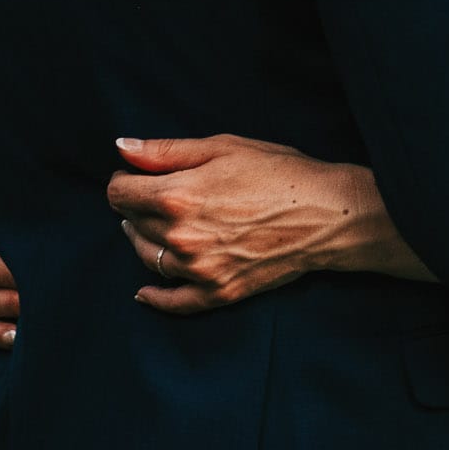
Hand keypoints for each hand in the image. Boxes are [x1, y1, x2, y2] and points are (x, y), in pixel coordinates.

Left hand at [108, 135, 418, 316]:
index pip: (120, 193)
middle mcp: (180, 237)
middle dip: (137, 207)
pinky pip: (172, 302)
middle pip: (131, 224)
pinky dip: (154, 297)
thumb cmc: (281, 172)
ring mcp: (198, 270)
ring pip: (146, 257)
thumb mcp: (224, 146)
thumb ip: (166, 150)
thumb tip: (121, 148)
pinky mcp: (217, 293)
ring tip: (160, 225)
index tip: (136, 176)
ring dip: (144, 240)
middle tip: (157, 195)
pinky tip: (144, 291)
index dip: (124, 180)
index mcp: (178, 196)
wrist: (328, 214)